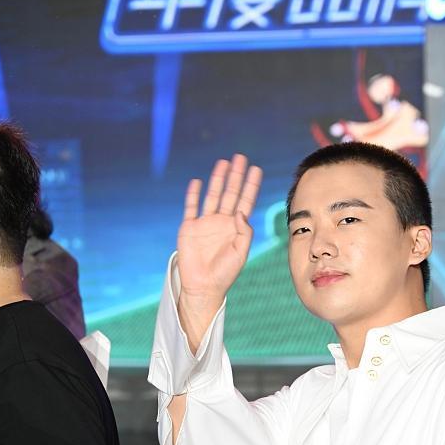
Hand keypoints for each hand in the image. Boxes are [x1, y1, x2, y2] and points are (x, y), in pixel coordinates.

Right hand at [177, 154, 262, 301]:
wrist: (204, 286)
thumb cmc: (226, 273)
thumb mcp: (241, 252)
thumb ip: (244, 231)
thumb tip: (240, 211)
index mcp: (236, 228)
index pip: (246, 201)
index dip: (251, 185)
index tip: (256, 169)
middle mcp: (222, 222)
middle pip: (230, 193)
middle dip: (235, 176)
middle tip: (240, 158)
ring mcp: (205, 223)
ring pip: (212, 196)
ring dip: (218, 179)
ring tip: (223, 163)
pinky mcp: (189, 228)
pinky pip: (191, 207)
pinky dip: (193, 194)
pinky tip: (197, 182)